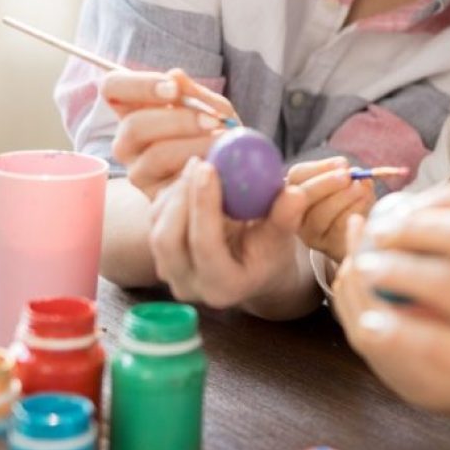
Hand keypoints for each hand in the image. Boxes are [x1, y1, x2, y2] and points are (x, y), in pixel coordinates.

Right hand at [104, 68, 237, 197]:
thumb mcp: (214, 109)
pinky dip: (201, 169)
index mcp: (134, 110)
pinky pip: (174, 183)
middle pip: (133, 125)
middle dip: (179, 120)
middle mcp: (127, 141)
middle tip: (213, 120)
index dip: (138, 85)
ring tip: (223, 141)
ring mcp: (137, 171)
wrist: (238, 174)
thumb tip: (175, 75)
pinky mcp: (155, 197)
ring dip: (195, 145)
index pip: (112, 88)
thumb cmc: (218, 134)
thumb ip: (196, 95)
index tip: (173, 89)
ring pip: (155, 155)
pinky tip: (219, 163)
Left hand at [147, 156, 311, 311]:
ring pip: (157, 227)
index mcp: (223, 286)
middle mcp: (190, 285)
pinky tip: (192, 176)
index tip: (210, 167)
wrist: (254, 268)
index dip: (204, 206)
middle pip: (168, 239)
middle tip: (199, 162)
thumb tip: (294, 194)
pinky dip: (170, 194)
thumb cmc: (272, 251)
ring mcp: (170, 272)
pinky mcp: (161, 255)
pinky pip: (154, 221)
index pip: (204, 246)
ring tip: (199, 165)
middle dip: (181, 196)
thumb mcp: (284, 236)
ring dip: (175, 192)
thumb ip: (286, 217)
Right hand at [287, 157, 376, 262]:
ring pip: (319, 215)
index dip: (320, 168)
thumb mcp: (346, 185)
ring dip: (343, 197)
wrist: (360, 233)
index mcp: (297, 191)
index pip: (297, 175)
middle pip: (302, 197)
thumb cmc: (350, 201)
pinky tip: (365, 202)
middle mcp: (297, 214)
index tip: (343, 164)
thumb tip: (356, 173)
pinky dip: (353, 211)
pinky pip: (337, 229)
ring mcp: (311, 234)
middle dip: (326, 183)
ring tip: (360, 189)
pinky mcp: (328, 247)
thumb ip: (346, 176)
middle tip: (347, 176)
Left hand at [330, 181, 449, 449]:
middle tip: (379, 231)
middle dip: (412, 226)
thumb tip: (442, 210)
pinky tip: (372, 322)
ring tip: (366, 267)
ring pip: (446, 282)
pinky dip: (397, 331)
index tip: (411, 201)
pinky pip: (437, 345)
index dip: (444, 194)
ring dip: (396, 269)